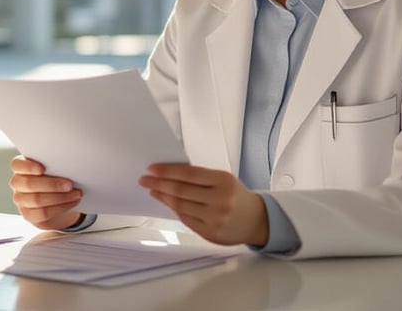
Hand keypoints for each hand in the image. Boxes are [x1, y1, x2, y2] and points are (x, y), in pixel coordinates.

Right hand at [8, 155, 82, 229]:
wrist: (57, 200)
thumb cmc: (54, 178)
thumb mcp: (53, 169)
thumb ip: (54, 165)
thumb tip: (68, 165)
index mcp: (20, 168)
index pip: (16, 165)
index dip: (28, 167)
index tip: (42, 169)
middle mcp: (17, 184)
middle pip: (29, 184)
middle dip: (51, 184)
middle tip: (69, 184)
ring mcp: (21, 200)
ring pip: (36, 199)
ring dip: (60, 197)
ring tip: (76, 194)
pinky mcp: (28, 215)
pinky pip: (43, 213)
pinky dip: (61, 207)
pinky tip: (72, 202)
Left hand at [139, 163, 268, 246]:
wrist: (256, 220)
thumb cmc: (236, 196)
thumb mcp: (223, 179)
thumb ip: (200, 177)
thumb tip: (169, 173)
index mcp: (223, 181)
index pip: (188, 174)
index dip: (167, 171)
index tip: (152, 168)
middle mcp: (220, 200)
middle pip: (180, 190)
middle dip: (158, 183)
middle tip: (145, 179)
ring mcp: (215, 218)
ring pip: (180, 206)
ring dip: (163, 196)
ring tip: (153, 190)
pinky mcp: (210, 233)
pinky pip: (185, 219)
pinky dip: (174, 209)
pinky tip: (167, 202)